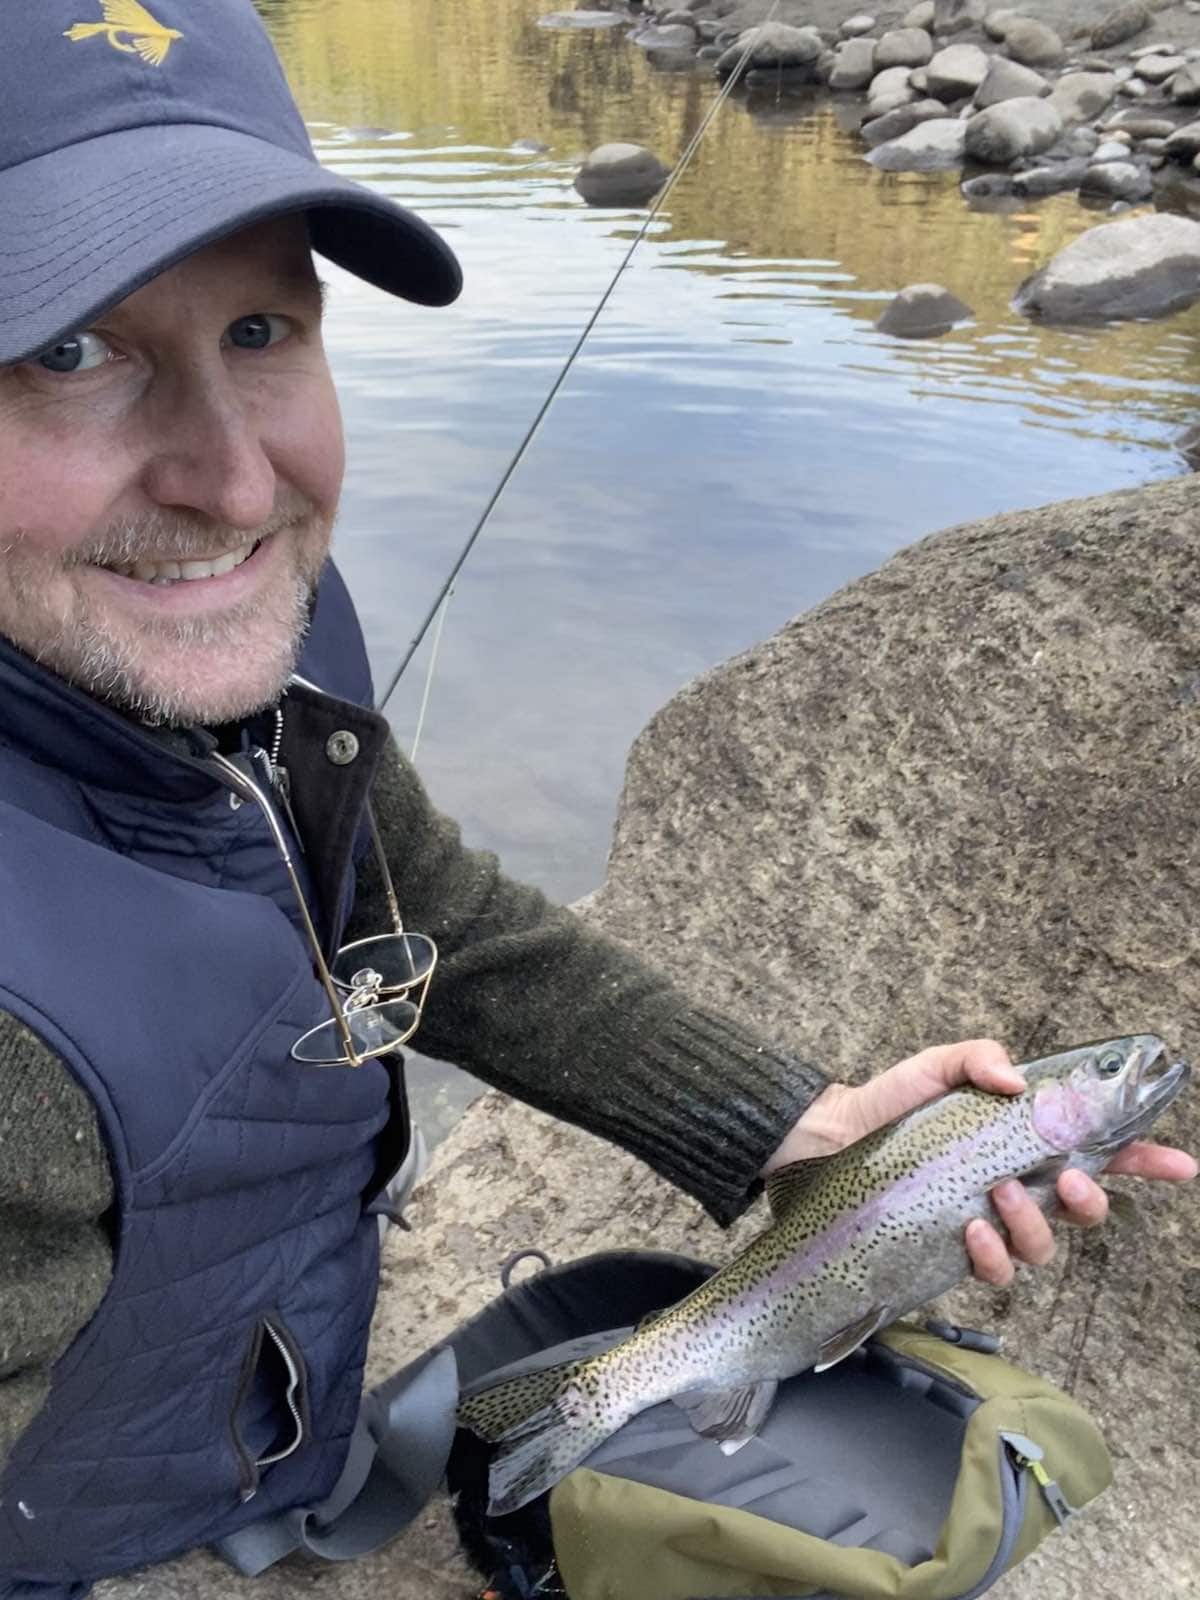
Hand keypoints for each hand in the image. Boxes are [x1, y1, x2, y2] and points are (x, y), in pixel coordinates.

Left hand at [763, 1039, 1196, 1286]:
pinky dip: (992, 1253)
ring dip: (1032, 1222)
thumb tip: (1018, 1082)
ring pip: (1043, 1247)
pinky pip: (994, 1272)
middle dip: (1091, 1200)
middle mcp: (1014, 1188)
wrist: (826, 1138)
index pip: (1097, 1152)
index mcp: (1022, 1142)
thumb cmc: (886, 1104)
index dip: (1142, 1161)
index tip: (1179, 1165)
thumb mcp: (935, 1067)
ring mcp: (986, 1225)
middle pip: (1084, 1212)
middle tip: (1068, 1177)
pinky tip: (971, 1229)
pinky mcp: (952, 1254)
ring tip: (998, 1192)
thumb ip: (978, 1060)